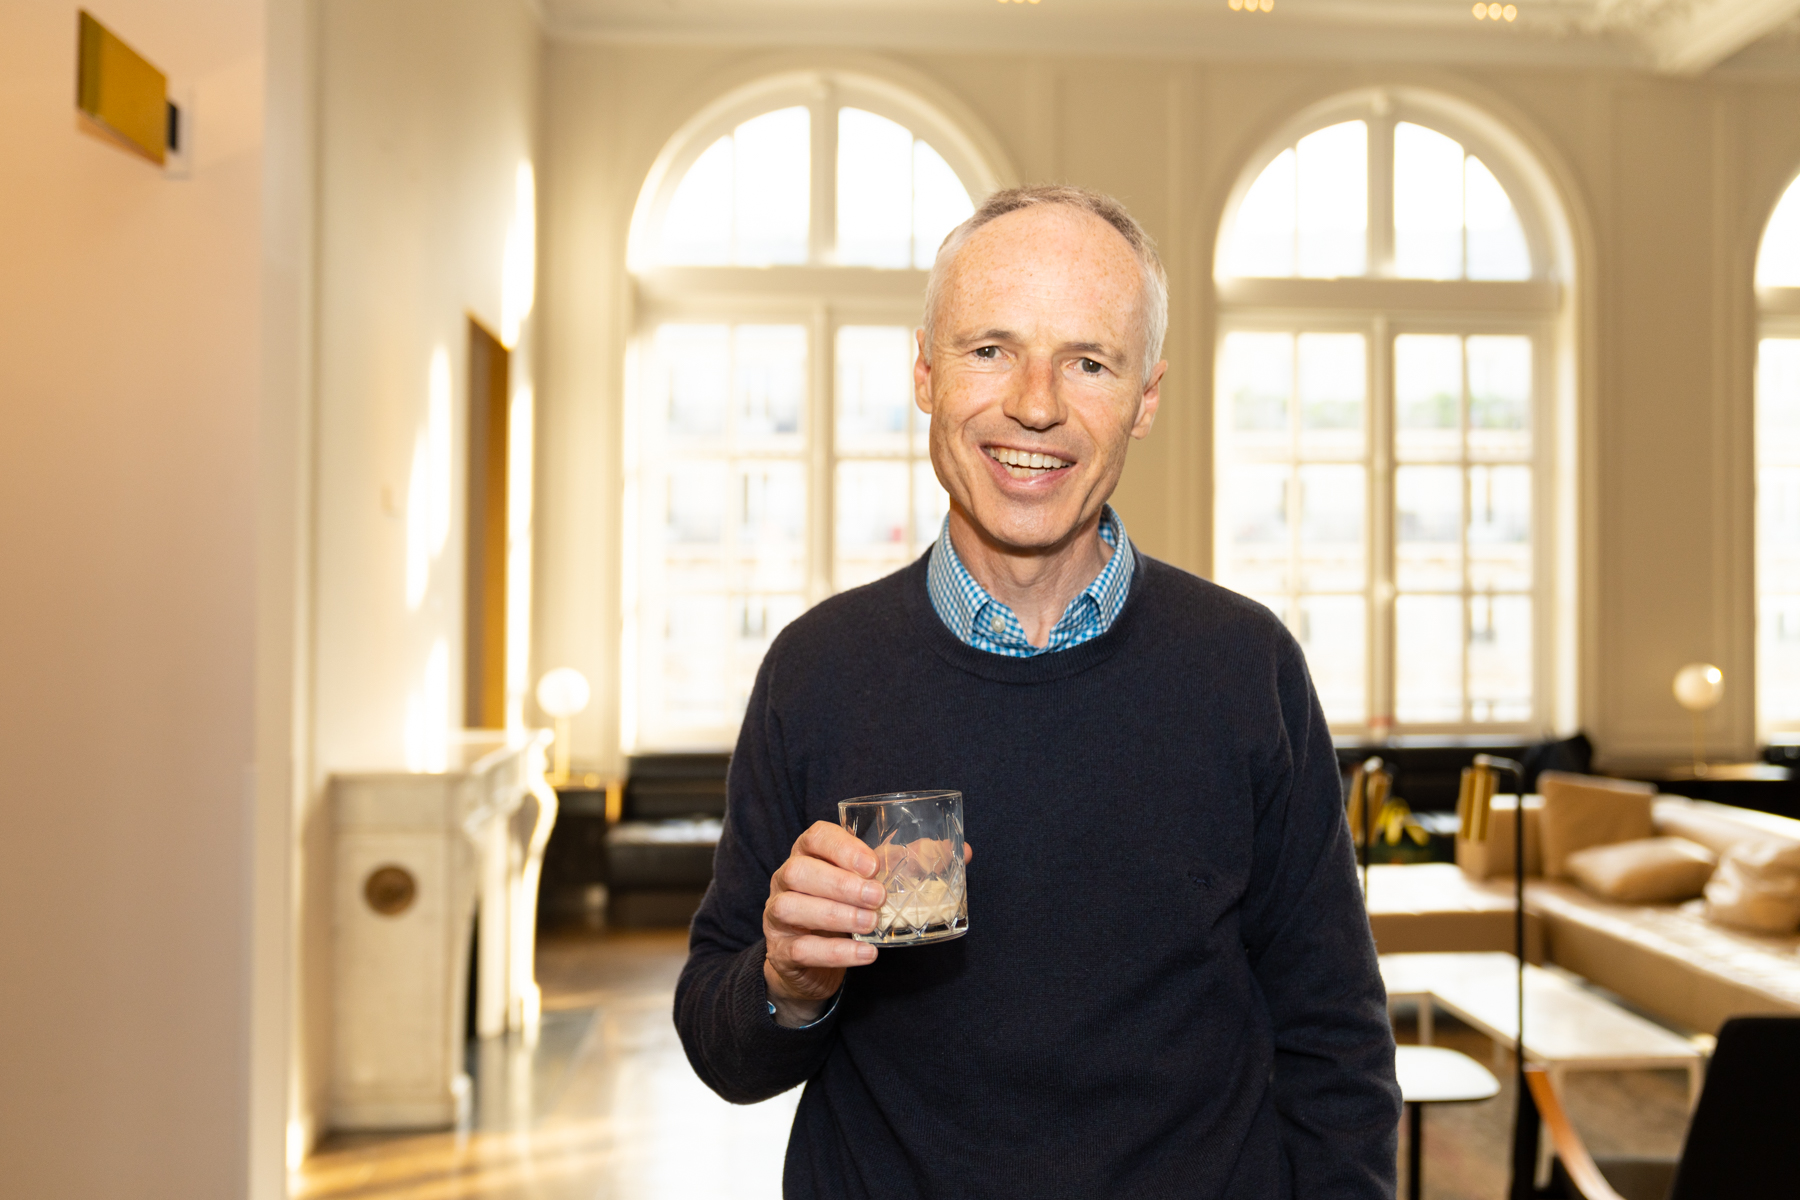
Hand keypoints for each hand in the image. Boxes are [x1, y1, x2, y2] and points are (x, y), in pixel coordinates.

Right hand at [762, 821, 972, 1026]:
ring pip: (791, 907)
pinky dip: (836, 952)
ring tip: (871, 923)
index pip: (815, 837)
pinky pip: (802, 949)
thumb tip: (961, 852)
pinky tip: (867, 953)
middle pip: (799, 871)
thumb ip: (910, 864)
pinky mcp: (782, 951)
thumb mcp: (872, 881)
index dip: (841, 848)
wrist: (809, 960)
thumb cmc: (845, 906)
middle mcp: (787, 879)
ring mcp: (778, 915)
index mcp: (810, 854)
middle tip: (878, 897)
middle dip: (840, 884)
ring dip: (836, 915)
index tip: (873, 864)